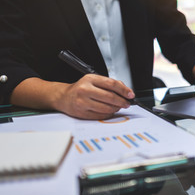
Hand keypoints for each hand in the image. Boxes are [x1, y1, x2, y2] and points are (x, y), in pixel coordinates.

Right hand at [10, 75, 134, 119]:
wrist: (64, 97)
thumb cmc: (81, 88)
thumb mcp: (93, 80)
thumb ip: (109, 83)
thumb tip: (125, 91)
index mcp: (90, 79)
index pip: (111, 84)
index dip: (124, 90)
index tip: (130, 94)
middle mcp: (85, 90)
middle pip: (110, 97)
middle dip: (122, 101)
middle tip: (127, 103)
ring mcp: (83, 102)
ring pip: (106, 108)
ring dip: (116, 108)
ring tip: (118, 107)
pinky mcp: (82, 113)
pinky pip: (101, 115)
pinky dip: (109, 114)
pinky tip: (110, 111)